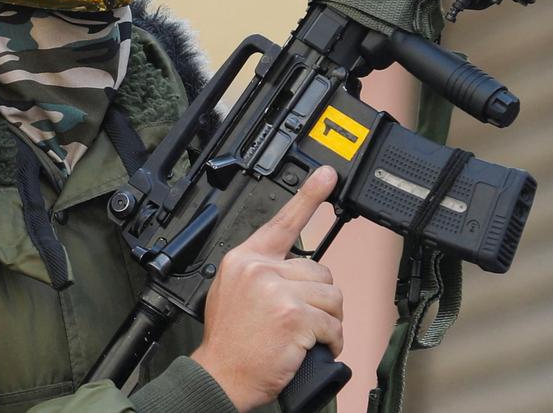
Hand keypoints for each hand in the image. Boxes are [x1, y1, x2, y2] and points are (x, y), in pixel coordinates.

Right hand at [191, 166, 343, 411]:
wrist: (220, 376)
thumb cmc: (230, 342)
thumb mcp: (233, 292)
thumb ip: (261, 273)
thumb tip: (294, 270)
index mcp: (245, 259)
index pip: (282, 221)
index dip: (309, 196)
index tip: (327, 175)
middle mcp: (260, 270)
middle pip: (318, 270)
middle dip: (318, 298)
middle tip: (300, 318)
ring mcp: (278, 292)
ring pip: (331, 297)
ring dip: (327, 321)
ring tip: (306, 335)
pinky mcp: (294, 317)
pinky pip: (331, 324)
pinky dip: (331, 340)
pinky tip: (314, 348)